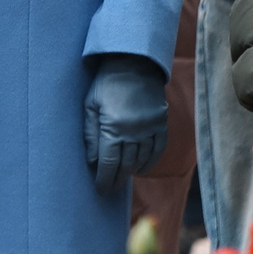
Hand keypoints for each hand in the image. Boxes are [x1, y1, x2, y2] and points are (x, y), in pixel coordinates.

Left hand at [83, 54, 168, 193]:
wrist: (134, 63)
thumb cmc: (106, 84)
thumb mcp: (91, 106)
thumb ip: (91, 135)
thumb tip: (93, 162)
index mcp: (113, 127)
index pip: (108, 163)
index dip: (104, 180)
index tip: (101, 191)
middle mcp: (134, 131)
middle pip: (125, 165)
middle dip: (117, 179)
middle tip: (110, 189)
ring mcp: (150, 128)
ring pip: (142, 159)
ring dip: (132, 172)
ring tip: (122, 179)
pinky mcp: (161, 123)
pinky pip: (158, 149)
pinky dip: (150, 161)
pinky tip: (141, 169)